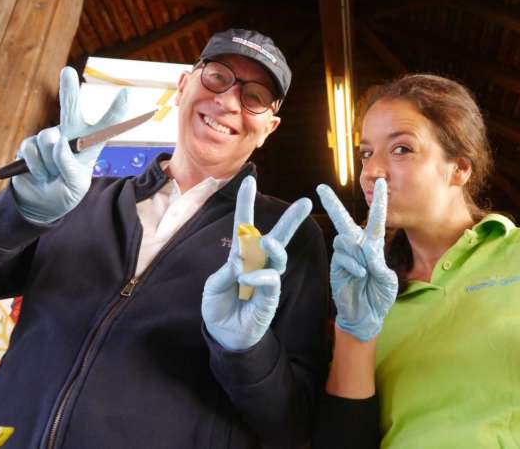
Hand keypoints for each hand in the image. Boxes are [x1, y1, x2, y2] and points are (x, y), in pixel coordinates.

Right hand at [12, 67, 128, 223]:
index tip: (127, 93)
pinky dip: (36, 166)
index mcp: (90, 144)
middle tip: (67, 70)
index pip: (106, 126)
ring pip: (48, 141)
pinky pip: (32, 150)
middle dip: (68, 89)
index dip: (116, 110)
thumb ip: (69, 164)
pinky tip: (39, 174)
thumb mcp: (75, 184)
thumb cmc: (67, 191)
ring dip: (50, 163)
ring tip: (52, 175)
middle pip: (70, 108)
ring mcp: (48, 138)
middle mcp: (70, 135)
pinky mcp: (29, 145)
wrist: (43, 203)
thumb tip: (54, 140)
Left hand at [202, 176, 311, 350]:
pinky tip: (247, 279)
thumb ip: (225, 272)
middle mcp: (257, 264)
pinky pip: (270, 280)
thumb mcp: (213, 287)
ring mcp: (266, 279)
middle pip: (276, 237)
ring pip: (278, 256)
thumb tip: (241, 261)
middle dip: (291, 220)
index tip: (248, 180)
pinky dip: (259, 276)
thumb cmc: (218, 309)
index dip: (246, 204)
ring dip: (274, 246)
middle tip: (306, 202)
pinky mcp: (270, 296)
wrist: (224, 337)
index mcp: (240, 256)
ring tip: (268, 241)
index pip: (244, 226)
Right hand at [317, 179, 397, 341]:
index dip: (379, 201)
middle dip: (332, 204)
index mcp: (374, 246)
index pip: (377, 220)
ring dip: (356, 252)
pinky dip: (352, 263)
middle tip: (320, 188)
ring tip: (365, 271)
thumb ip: (379, 264)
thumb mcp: (388, 281)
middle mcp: (357, 246)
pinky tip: (360, 274)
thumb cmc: (380, 296)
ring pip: (344, 239)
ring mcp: (345, 255)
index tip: (382, 182)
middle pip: (344, 220)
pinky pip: (342, 255)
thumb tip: (366, 250)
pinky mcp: (336, 265)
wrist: (366, 315)